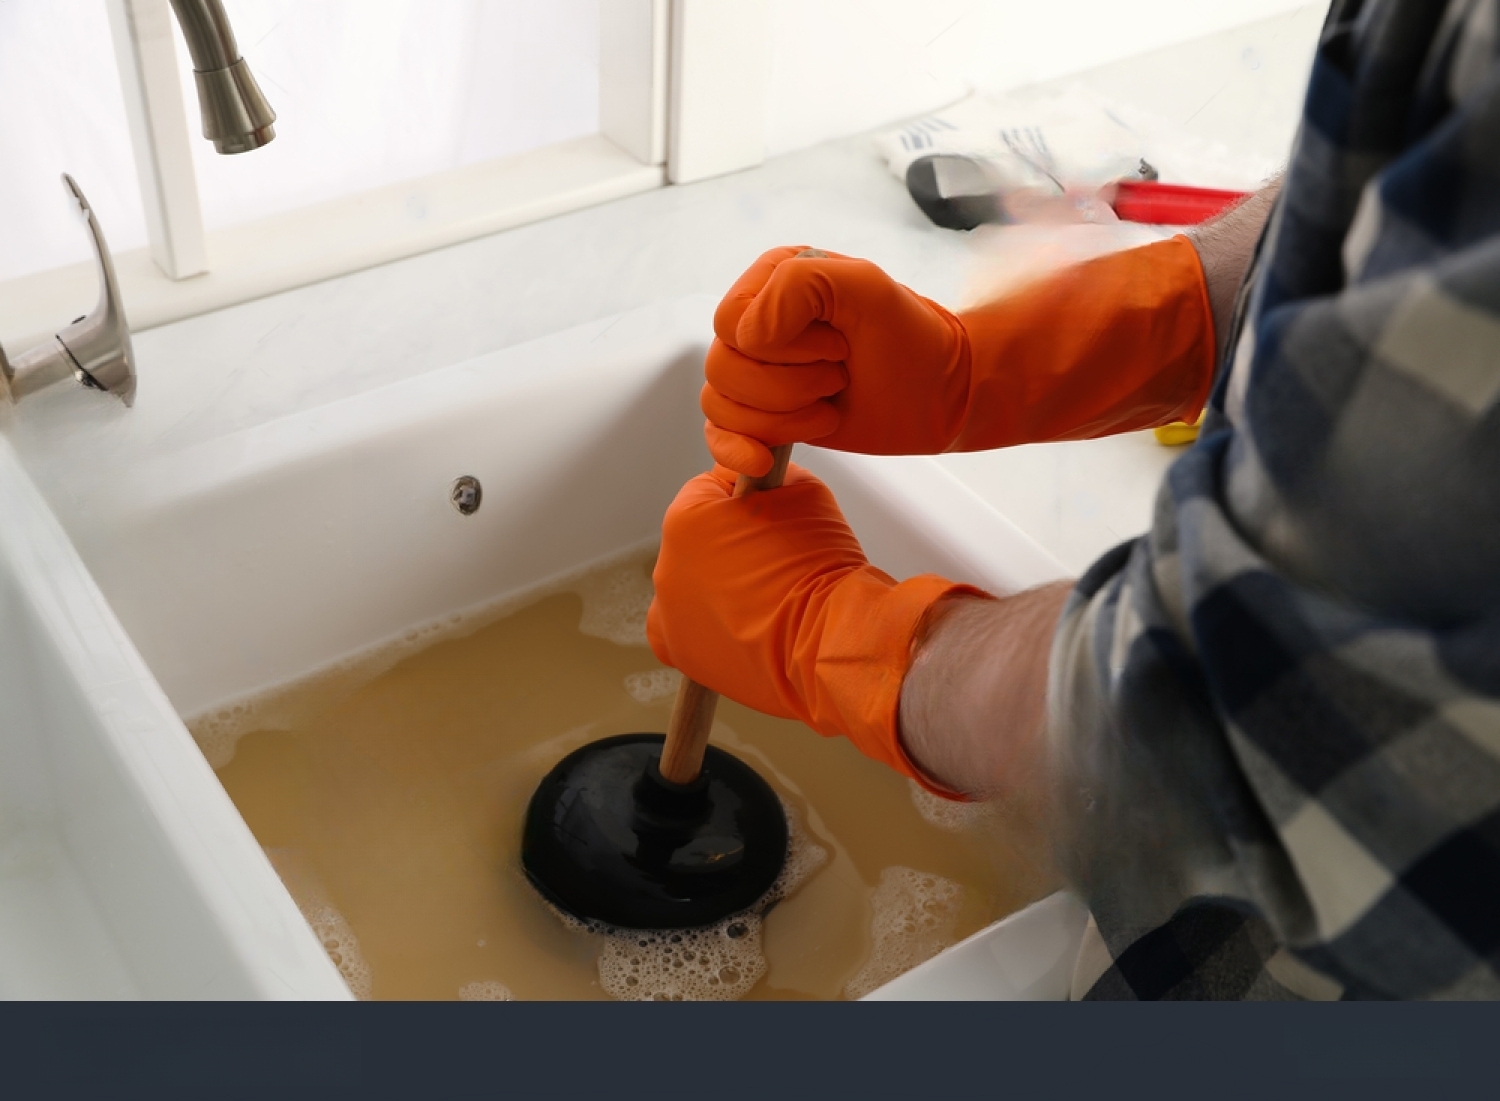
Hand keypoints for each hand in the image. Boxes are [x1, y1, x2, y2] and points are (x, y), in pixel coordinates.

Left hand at [646, 462, 981, 791]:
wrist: (829, 639)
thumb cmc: (820, 564)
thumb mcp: (802, 491)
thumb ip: (765, 475)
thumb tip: (754, 475)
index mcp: (686, 519)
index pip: (707, 492)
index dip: (744, 502)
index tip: (771, 519)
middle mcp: (666, 565)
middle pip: (698, 544)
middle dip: (729, 548)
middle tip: (775, 564)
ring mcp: (668, 614)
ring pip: (691, 588)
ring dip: (719, 589)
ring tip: (767, 602)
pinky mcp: (681, 654)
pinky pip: (687, 632)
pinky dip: (709, 629)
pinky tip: (742, 630)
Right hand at [703, 246, 969, 475]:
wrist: (940, 393)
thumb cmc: (911, 337)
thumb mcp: (866, 286)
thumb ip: (801, 284)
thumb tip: (748, 337)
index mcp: (772, 280)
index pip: (731, 321)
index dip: (780, 345)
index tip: (837, 347)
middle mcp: (757, 324)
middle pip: (722, 367)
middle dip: (786, 385)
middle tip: (838, 377)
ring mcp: (756, 373)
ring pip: (721, 404)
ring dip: (782, 417)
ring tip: (829, 405)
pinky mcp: (763, 417)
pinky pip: (717, 435)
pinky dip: (736, 451)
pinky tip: (764, 458)